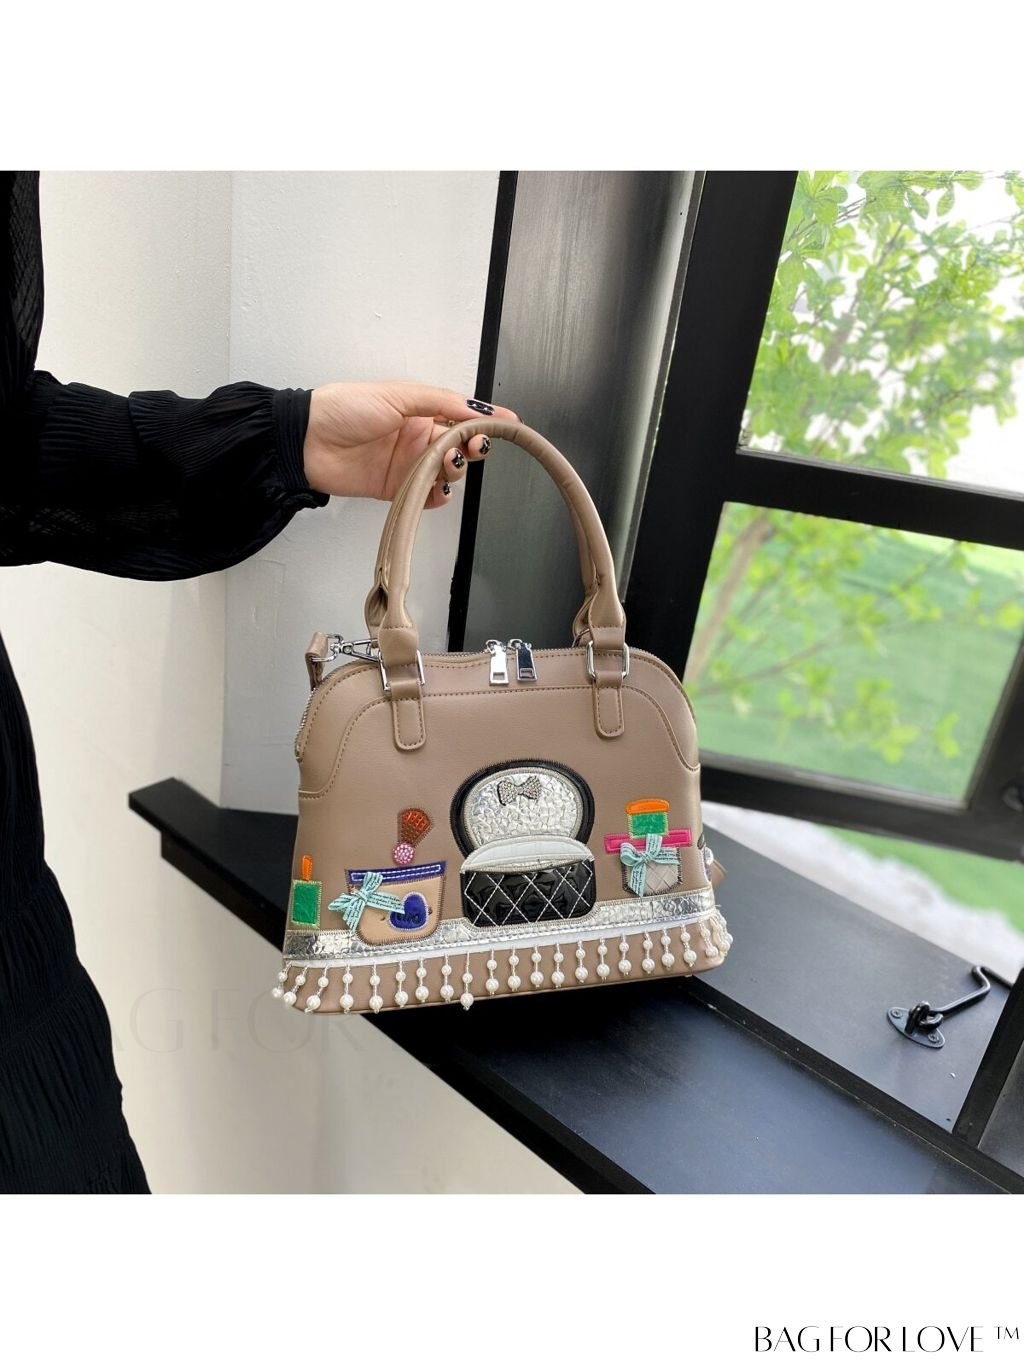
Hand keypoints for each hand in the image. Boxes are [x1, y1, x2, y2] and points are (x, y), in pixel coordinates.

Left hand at [302, 381, 519, 507]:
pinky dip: (437, 496)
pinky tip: (436, 490)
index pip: (461, 414)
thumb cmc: (344, 408)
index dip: (485, 419)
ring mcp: (406, 464)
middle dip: (472, 447)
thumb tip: (476, 407)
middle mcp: (416, 436)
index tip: (510, 424)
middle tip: (474, 447)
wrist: (306, 441)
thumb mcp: (398, 394)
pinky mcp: (395, 489)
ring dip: (454, 470)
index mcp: (419, 409)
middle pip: (458, 445)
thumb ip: (441, 402)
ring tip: (445, 465)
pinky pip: (427, 497)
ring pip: (446, 472)